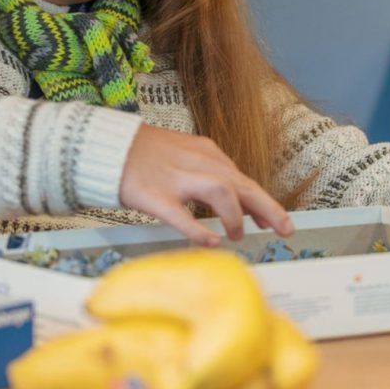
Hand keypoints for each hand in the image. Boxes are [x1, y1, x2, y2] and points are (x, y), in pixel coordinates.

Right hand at [119, 125, 292, 246]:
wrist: (104, 146)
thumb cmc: (144, 154)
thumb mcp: (184, 155)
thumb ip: (208, 174)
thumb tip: (234, 200)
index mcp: (205, 153)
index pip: (242, 179)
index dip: (263, 201)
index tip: (276, 221)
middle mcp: (196, 162)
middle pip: (241, 184)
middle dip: (267, 207)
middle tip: (285, 230)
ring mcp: (175, 178)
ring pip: (219, 191)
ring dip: (234, 215)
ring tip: (238, 234)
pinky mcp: (153, 194)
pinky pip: (180, 214)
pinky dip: (198, 229)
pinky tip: (212, 242)